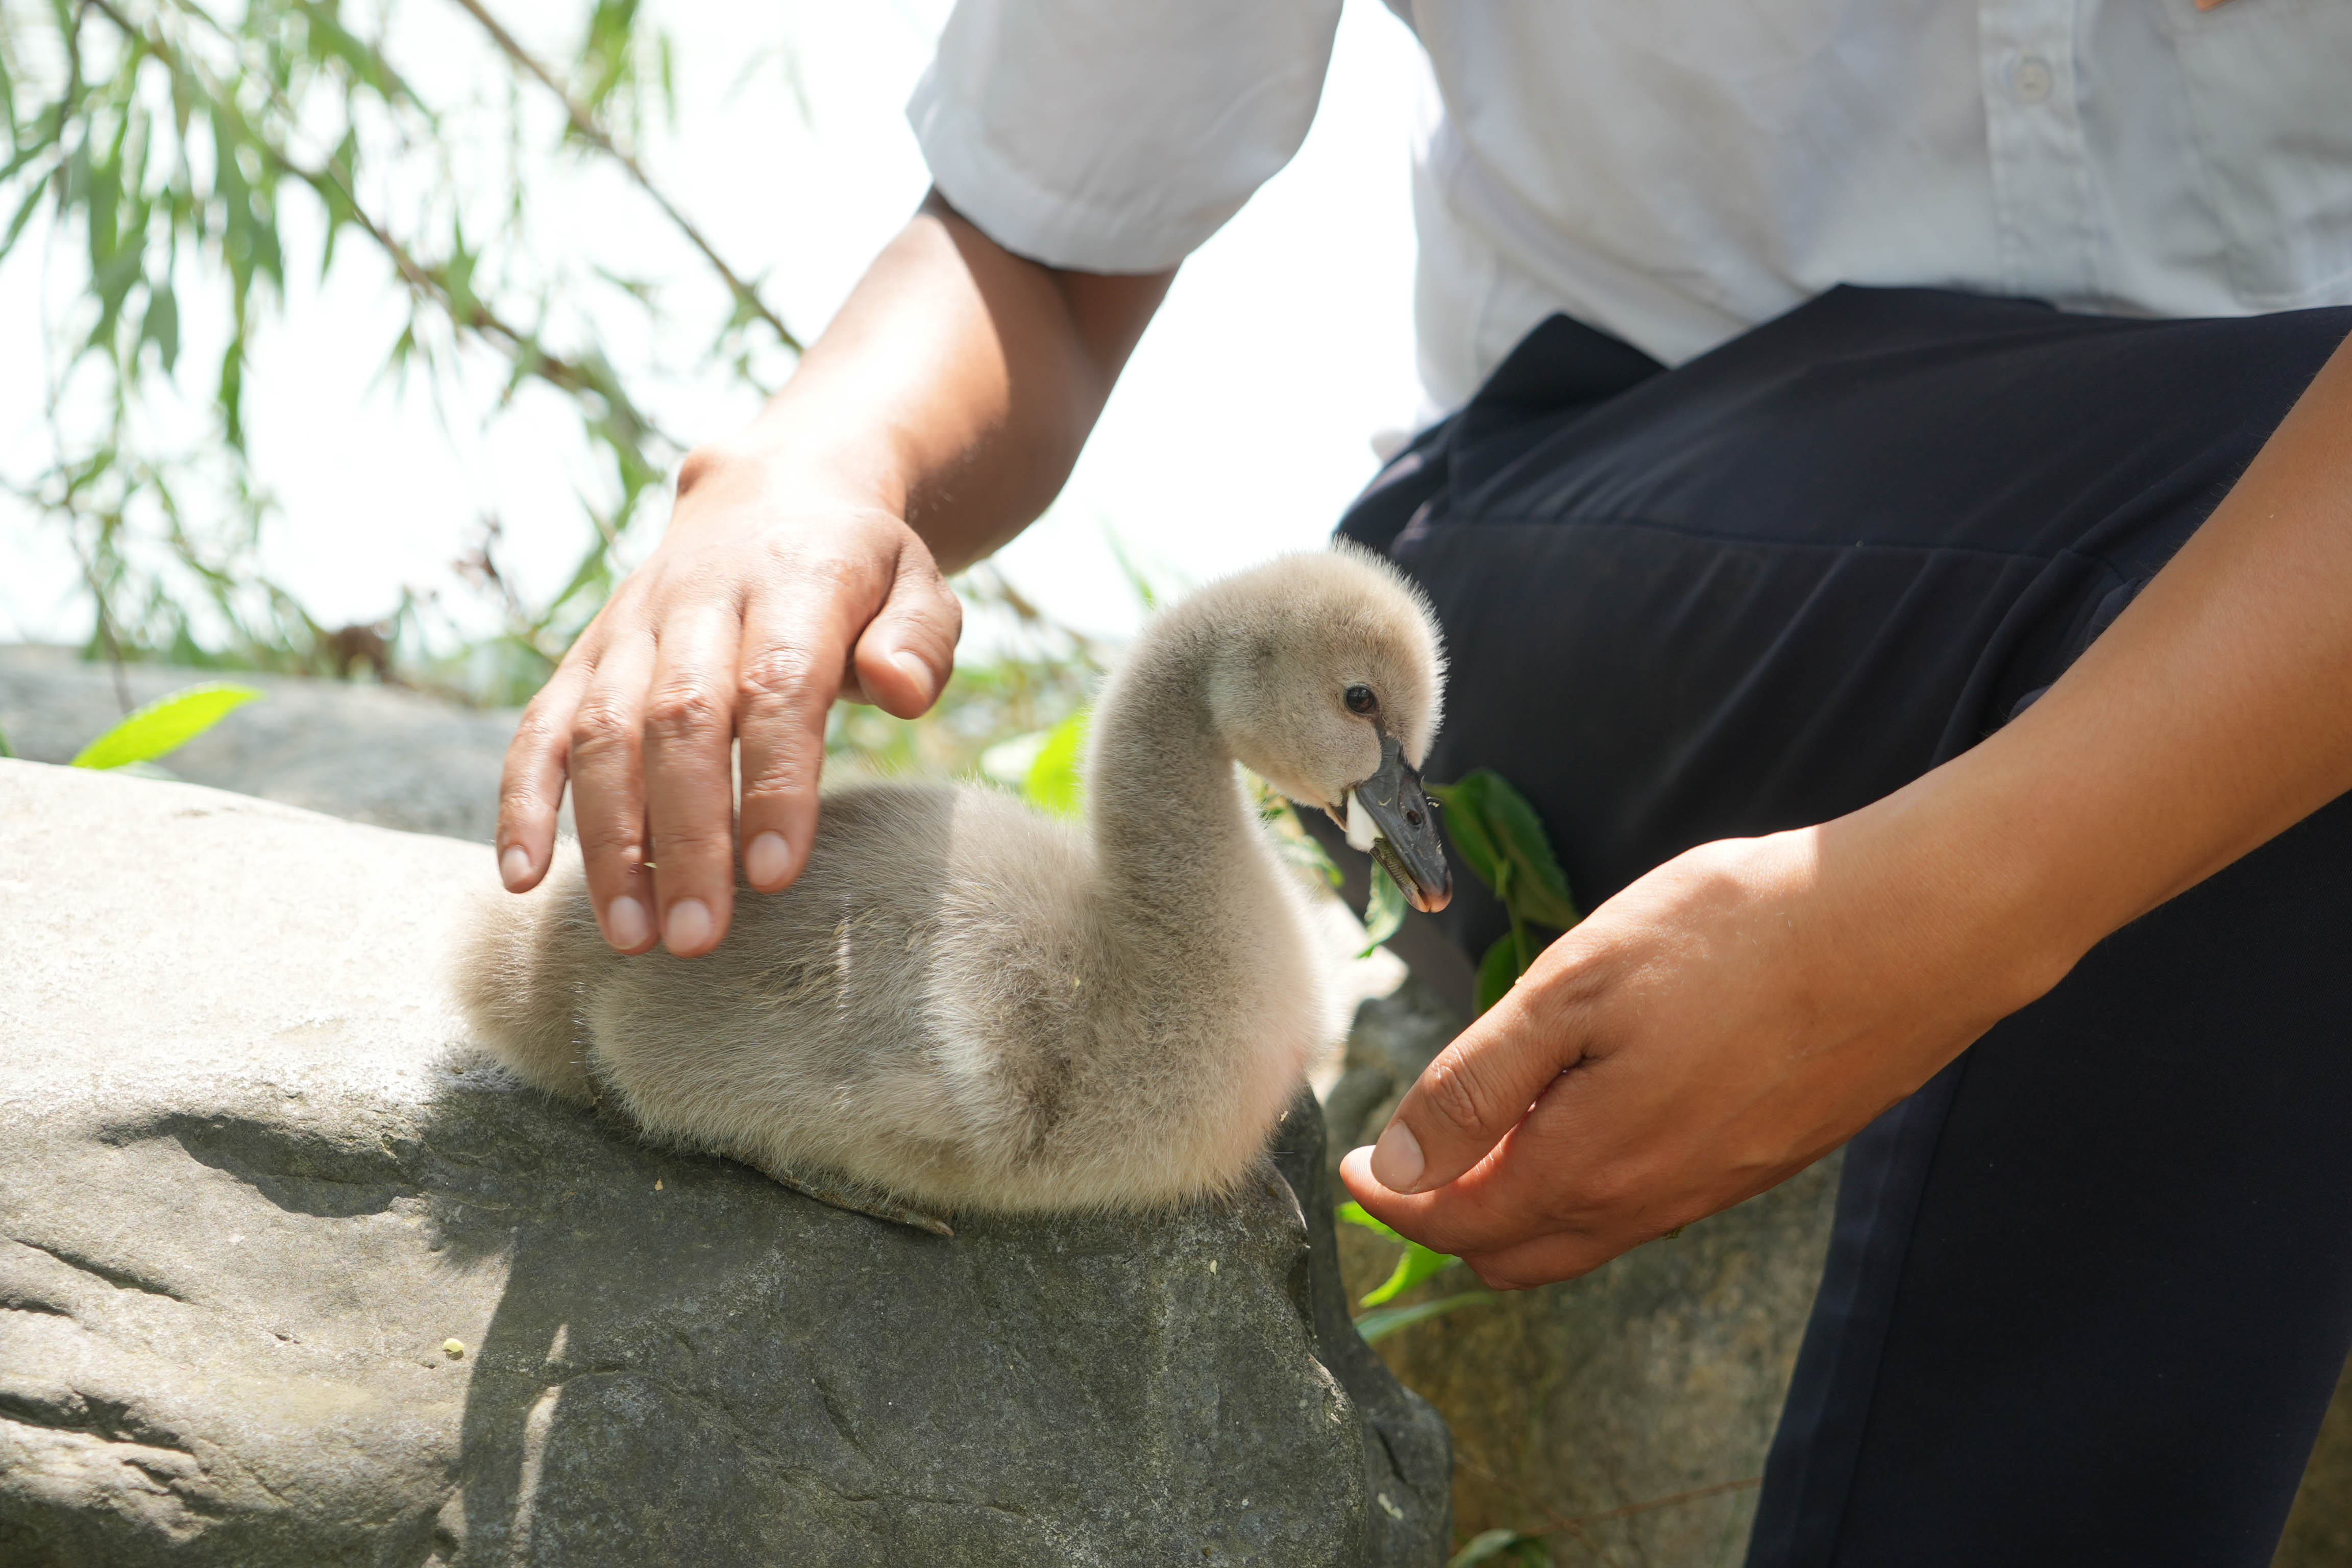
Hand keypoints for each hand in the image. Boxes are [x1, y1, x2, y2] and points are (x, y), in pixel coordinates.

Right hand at [494, 447, 961, 956]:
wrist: (774, 492)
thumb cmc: (861, 570)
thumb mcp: (920, 583)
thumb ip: (920, 639)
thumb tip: (900, 693)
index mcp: (793, 581)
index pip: (778, 689)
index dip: (774, 784)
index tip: (776, 876)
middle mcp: (698, 599)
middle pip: (679, 721)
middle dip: (684, 836)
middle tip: (699, 938)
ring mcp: (631, 627)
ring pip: (602, 732)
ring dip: (608, 838)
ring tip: (633, 935)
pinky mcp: (585, 654)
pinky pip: (539, 726)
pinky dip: (523, 800)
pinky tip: (522, 879)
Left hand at [1339, 818, 2064, 1288]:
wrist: (1913, 929)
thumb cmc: (1738, 936)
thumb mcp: (1574, 988)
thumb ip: (1477, 1087)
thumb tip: (1396, 1171)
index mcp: (1587, 1164)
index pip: (1457, 1223)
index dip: (1391, 1200)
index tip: (1353, 1168)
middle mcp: (1650, 1200)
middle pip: (1517, 1251)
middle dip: (1448, 1218)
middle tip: (1406, 1162)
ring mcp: (1715, 1187)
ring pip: (1586, 1232)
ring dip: (1521, 1202)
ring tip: (1486, 1136)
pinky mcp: (1765, 1158)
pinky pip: (1651, 1203)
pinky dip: (1591, 1183)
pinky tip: (1590, 1117)